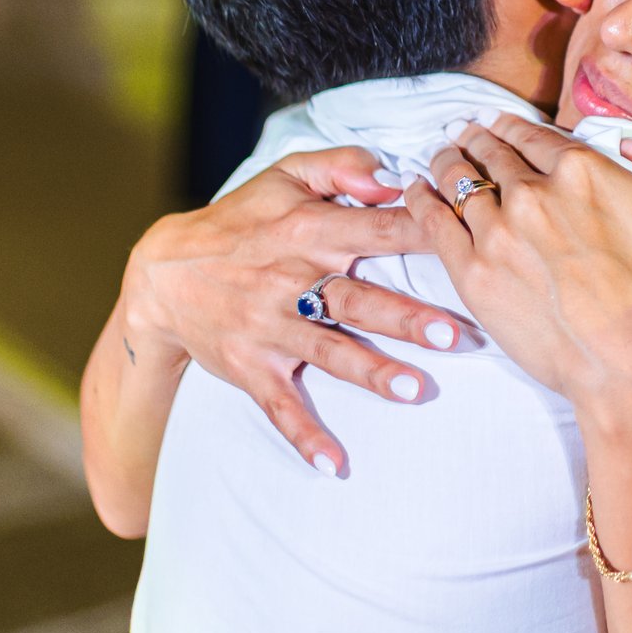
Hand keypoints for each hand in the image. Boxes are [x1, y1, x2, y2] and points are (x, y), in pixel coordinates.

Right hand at [123, 148, 463, 473]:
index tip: (467, 244)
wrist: (164, 274)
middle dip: (407, 317)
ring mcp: (270, 329)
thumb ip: (343, 167)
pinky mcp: (251, 368)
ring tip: (416, 390)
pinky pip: (280, 407)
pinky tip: (335, 465)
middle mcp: (292, 281)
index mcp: (310, 230)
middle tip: (457, 334)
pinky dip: (305, 438)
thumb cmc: (241, 219)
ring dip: (371, 372)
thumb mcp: (286, 175)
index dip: (422, 234)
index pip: (378, 230)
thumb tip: (395, 177)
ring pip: (328, 351)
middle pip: (358, 299)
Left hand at [406, 114, 631, 409]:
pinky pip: (433, 220)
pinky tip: (414, 188)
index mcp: (583, 170)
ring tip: (441, 158)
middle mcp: (534, 193)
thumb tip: (631, 138)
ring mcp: (498, 232)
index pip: (533, 134)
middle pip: (492, 152)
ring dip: (448, 162)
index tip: (500, 125)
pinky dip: (419, 197)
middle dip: (477, 139)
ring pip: (458, 180)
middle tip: (465, 136)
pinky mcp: (474, 273)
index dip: (513, 126)